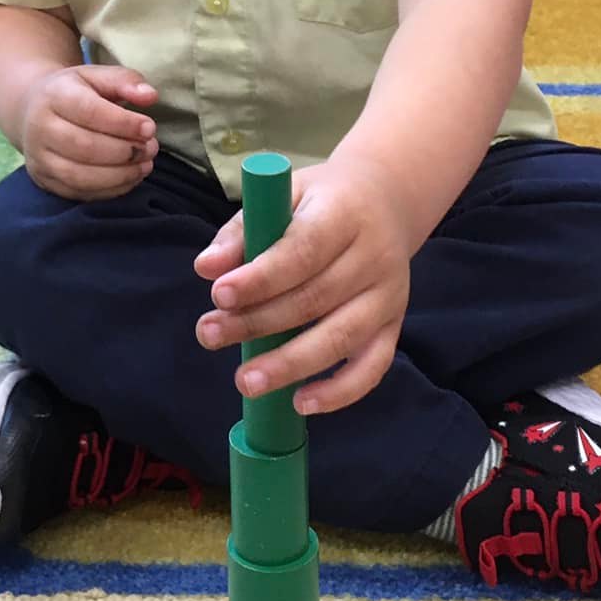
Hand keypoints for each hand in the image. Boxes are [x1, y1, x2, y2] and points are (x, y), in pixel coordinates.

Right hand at [21, 65, 157, 200]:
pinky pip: (79, 193)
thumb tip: (150, 96)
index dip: (123, 123)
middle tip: (150, 148)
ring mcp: (39, 158)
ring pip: (80, 176)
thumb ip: (126, 81)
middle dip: (125, 151)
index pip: (89, 111)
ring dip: (120, 175)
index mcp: (54, 95)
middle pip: (84, 147)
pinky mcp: (45, 181)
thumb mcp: (98, 76)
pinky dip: (110, 190)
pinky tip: (130, 177)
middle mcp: (40, 128)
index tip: (150, 128)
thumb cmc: (75, 92)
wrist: (33, 110)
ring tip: (144, 165)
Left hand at [192, 157, 411, 414]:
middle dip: (258, 322)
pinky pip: (372, 367)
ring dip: (290, 365)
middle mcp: (375, 257)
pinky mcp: (393, 326)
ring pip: (342, 337)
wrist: (386, 201)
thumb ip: (242, 232)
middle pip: (316, 298)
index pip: (304, 250)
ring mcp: (388, 296)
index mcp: (345, 216)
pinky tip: (300, 404)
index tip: (219, 295)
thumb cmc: (321, 202)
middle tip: (209, 334)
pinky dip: (340, 392)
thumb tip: (206, 269)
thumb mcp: (283, 195)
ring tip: (245, 382)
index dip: (261, 277)